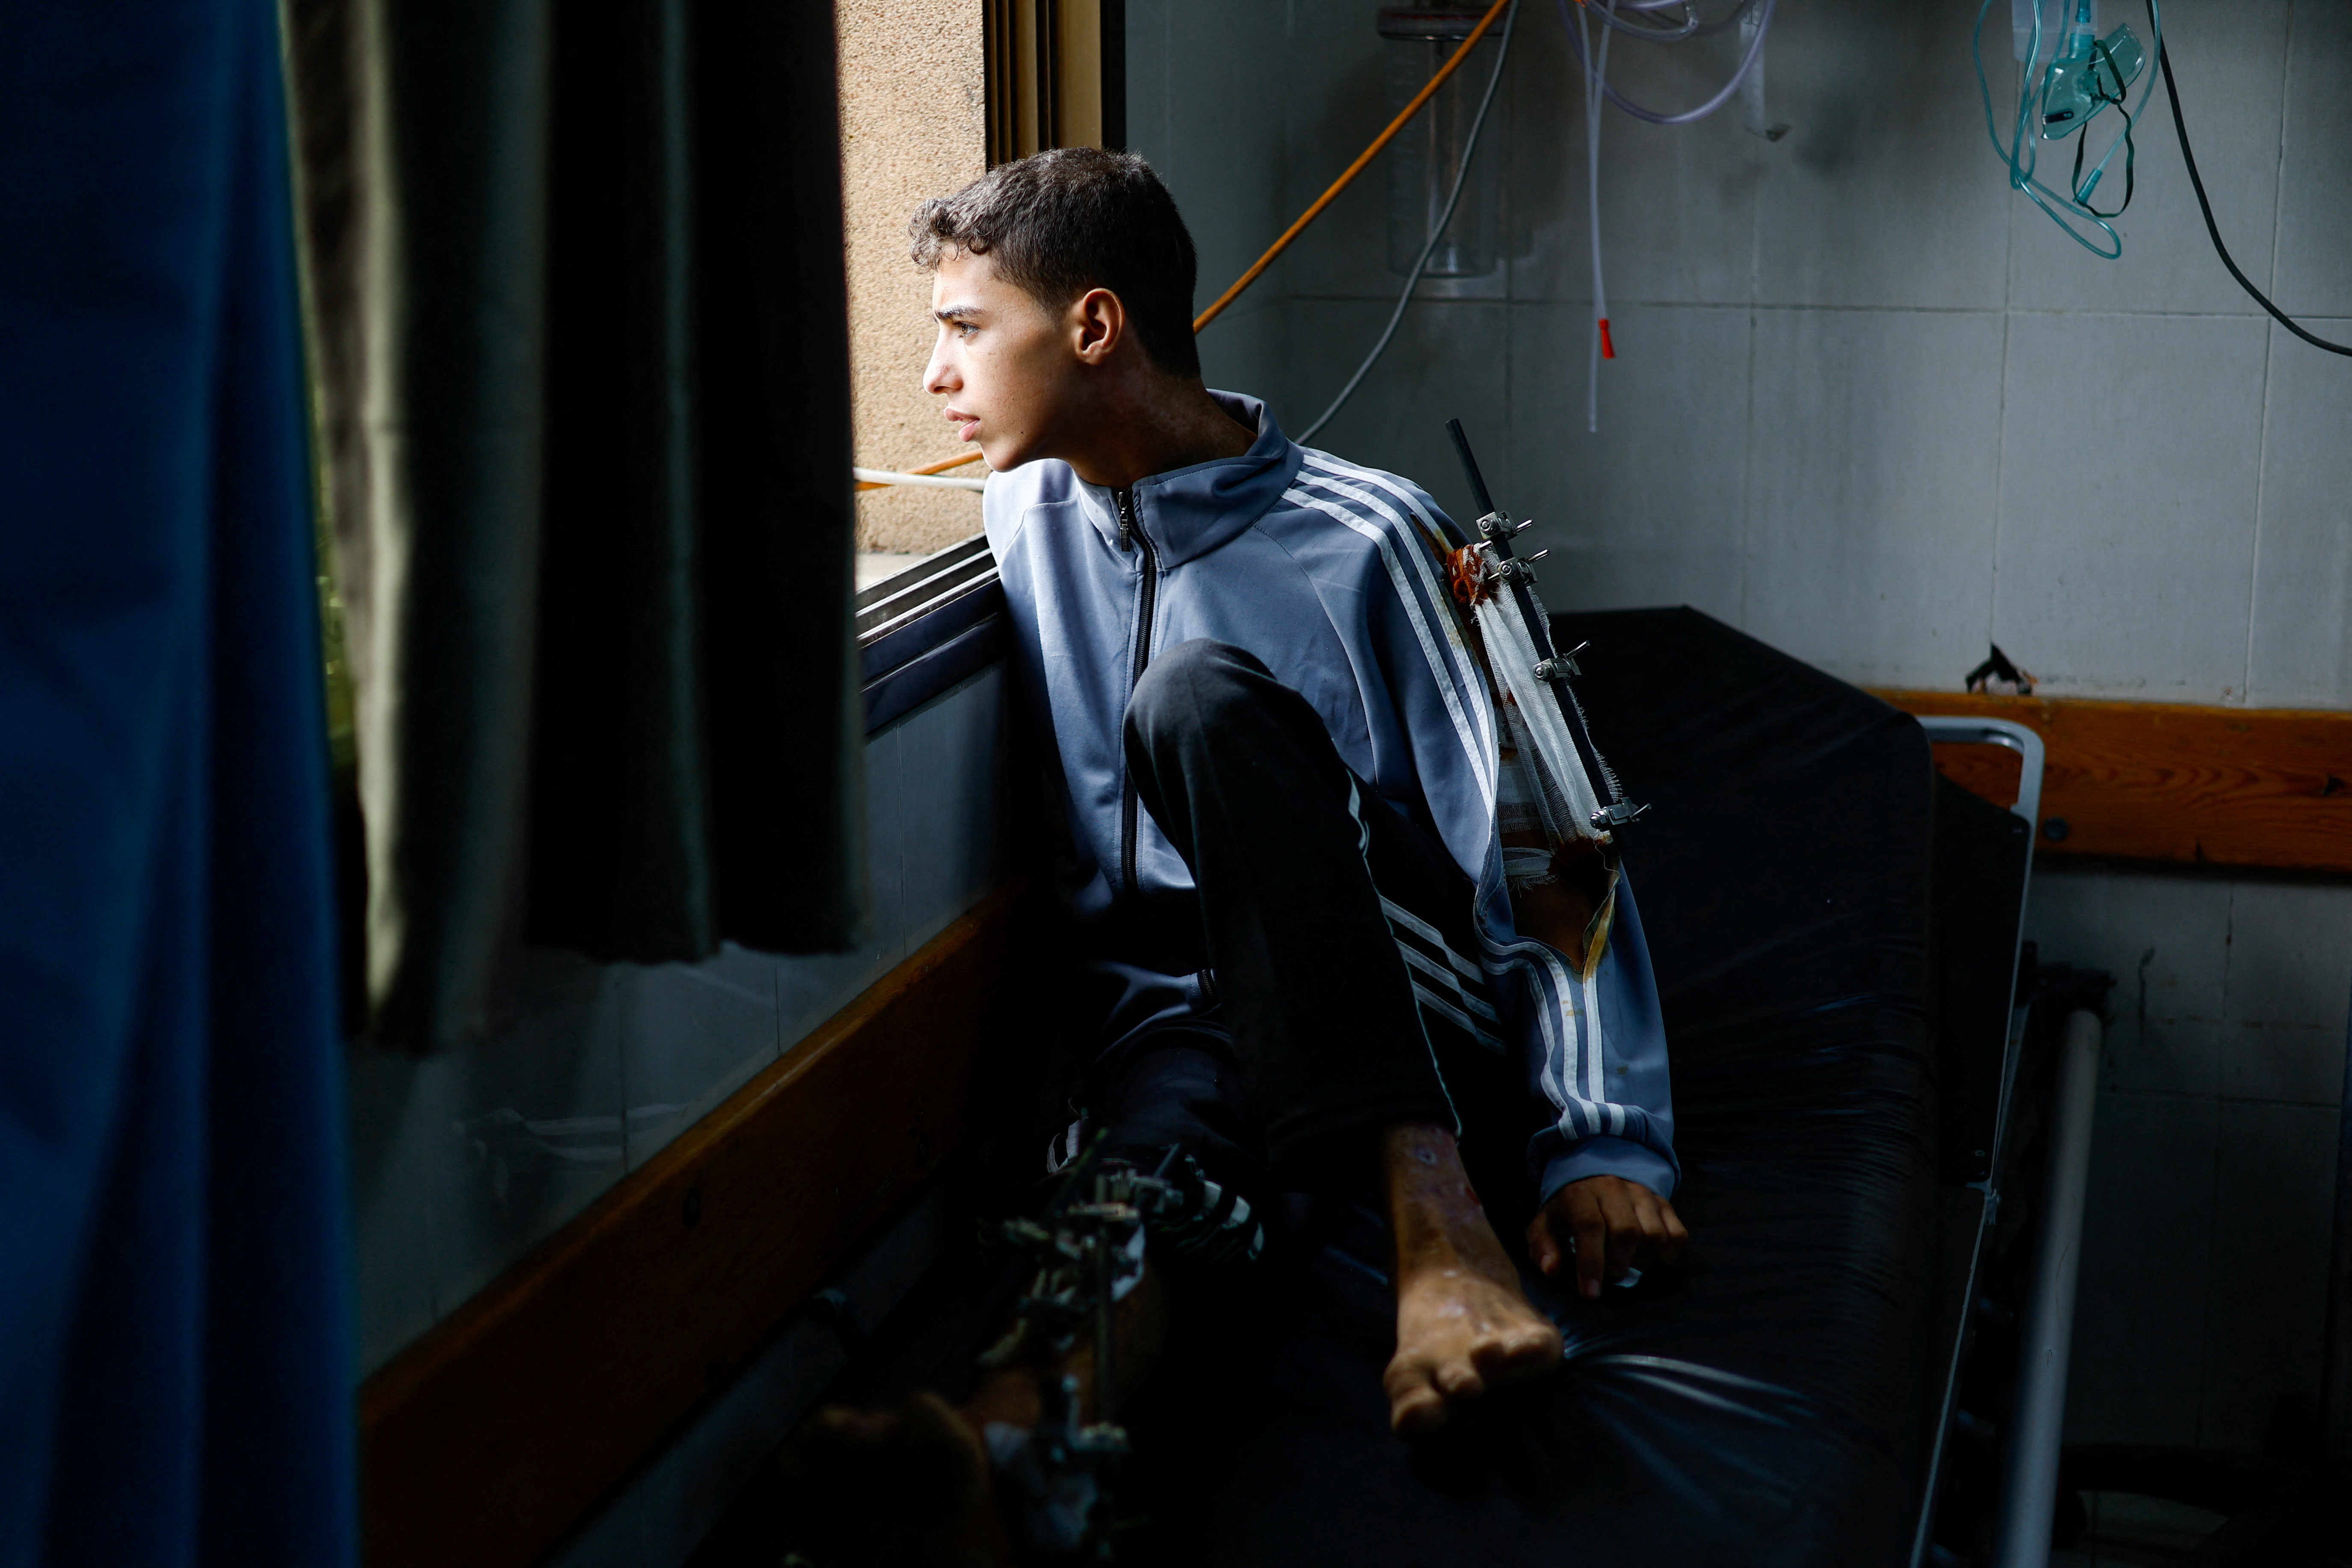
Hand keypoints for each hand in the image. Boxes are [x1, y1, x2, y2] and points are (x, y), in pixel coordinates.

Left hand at [1525, 1175, 1687, 1299]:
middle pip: (1626, 1231)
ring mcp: (1642, 1194)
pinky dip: (1667, 1254)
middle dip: (1618, 1264)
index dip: (1591, 1262)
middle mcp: (1613, 1189)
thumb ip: (1542, 1246)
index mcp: (1580, 1194)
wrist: (1593, 1174)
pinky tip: (1650, 1259)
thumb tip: (1552, 1270)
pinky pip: (1677, 1234)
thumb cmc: (1568, 1209)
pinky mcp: (1663, 1202)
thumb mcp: (1545, 1223)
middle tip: (1610, 1276)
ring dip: (1642, 1260)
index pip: (1590, 1226)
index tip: (1591, 1293)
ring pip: (1654, 1234)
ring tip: (1628, 1264)